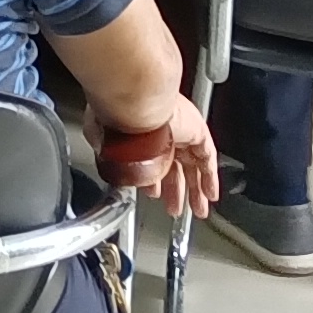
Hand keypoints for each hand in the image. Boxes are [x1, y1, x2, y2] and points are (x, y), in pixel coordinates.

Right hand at [96, 95, 219, 217]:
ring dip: (195, 189)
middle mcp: (163, 131)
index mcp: (141, 130)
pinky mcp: (197, 133)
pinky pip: (208, 159)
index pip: (151, 159)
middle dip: (175, 190)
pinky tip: (210, 194)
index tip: (152, 192)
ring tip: (197, 209)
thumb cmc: (115, 113)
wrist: (133, 103)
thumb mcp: (103, 137)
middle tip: (175, 207)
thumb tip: (101, 158)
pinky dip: (210, 178)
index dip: (152, 179)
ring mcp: (181, 132)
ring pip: (193, 165)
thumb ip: (104, 149)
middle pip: (175, 166)